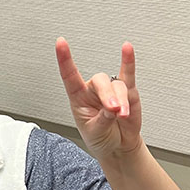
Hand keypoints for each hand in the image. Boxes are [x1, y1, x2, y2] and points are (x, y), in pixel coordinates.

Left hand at [55, 37, 141, 160]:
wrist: (118, 146)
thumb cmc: (101, 138)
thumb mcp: (95, 133)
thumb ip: (103, 119)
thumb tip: (114, 107)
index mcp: (78, 98)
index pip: (69, 76)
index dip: (65, 59)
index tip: (61, 43)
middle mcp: (93, 91)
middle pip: (100, 82)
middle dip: (108, 96)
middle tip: (113, 110)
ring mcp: (111, 90)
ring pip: (117, 86)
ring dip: (121, 101)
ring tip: (122, 115)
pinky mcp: (128, 92)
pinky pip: (128, 74)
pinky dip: (128, 62)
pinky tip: (127, 49)